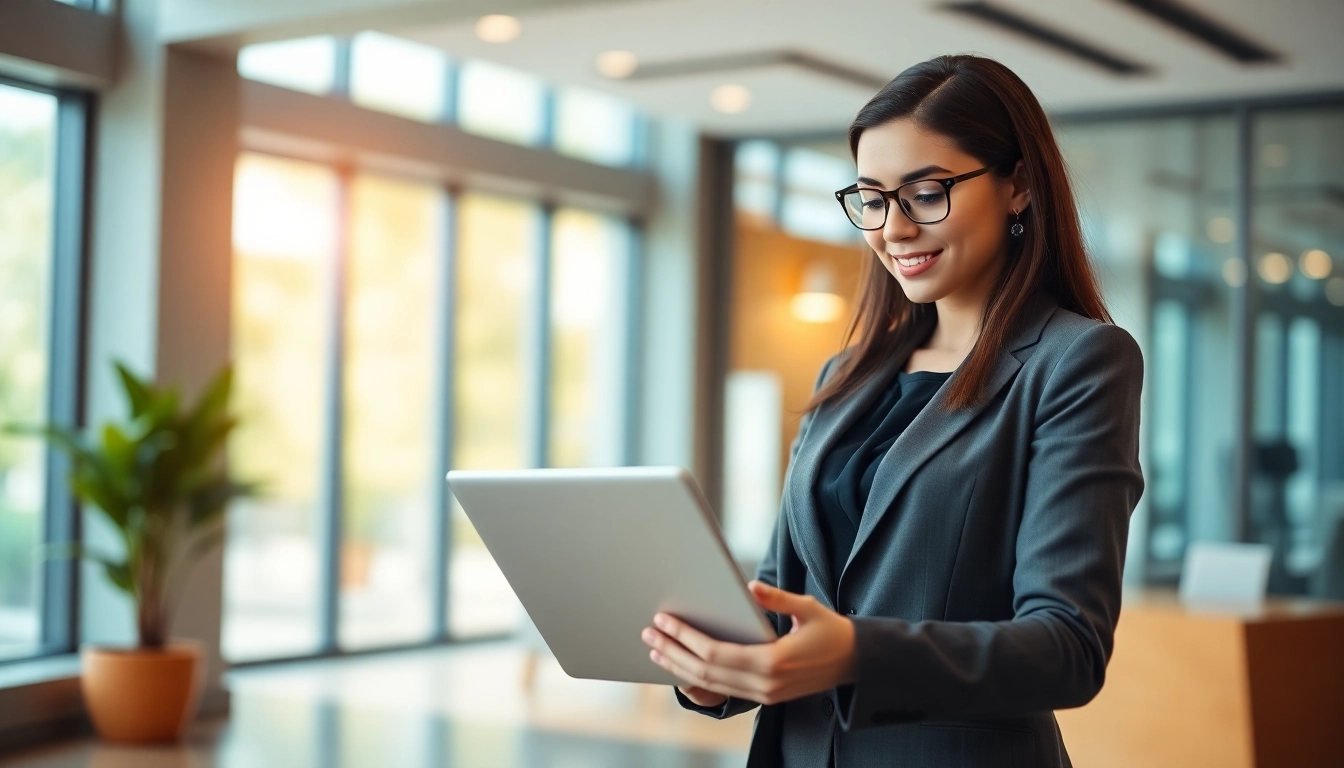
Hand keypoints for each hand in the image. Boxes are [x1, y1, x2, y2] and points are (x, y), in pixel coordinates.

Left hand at [642, 581, 855, 705]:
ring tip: (656, 650)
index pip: (714, 653)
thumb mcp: (808, 608)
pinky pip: (722, 691)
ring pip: (710, 685)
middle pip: (704, 672)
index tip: (663, 621)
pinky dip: (697, 680)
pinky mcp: (764, 697)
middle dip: (673, 652)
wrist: (855, 662)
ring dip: (679, 668)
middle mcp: (764, 685)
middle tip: (648, 634)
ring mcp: (763, 695)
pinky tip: (681, 668)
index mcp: (772, 662)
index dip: (684, 638)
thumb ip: (777, 599)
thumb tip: (750, 587)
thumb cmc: (831, 631)